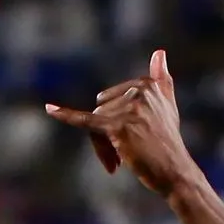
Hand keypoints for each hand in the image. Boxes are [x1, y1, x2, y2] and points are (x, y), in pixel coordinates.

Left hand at [44, 50, 202, 200]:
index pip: (112, 98)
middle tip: (122, 156)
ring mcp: (129, 109)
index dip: (116, 120)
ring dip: (103, 146)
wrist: (174, 171)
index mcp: (147, 85)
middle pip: (101, 109)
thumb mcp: (167, 107)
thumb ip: (162, 80)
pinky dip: (66, 115)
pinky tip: (49, 109)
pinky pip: (86, 122)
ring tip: (119, 162)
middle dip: (106, 135)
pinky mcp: (118, 127)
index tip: (131, 137)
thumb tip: (159, 51)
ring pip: (95, 123)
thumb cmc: (167, 142)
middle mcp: (139, 92)